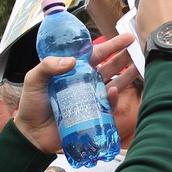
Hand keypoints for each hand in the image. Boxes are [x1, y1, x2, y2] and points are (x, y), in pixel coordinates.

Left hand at [14, 33, 134, 152]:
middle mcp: (84, 82)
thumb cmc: (32, 105)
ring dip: (127, 75)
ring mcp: (90, 98)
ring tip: (139, 66)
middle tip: (138, 48)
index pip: (95, 54)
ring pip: (114, 83)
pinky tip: (113, 91)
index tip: (126, 37)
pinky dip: (113, 98)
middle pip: (109, 66)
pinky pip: (108, 105)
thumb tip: (71, 62)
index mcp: (72, 70)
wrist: (31, 134)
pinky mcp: (93, 114)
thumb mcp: (34, 79)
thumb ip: (47, 66)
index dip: (111, 46)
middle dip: (124, 57)